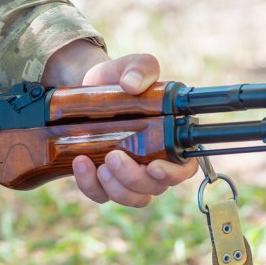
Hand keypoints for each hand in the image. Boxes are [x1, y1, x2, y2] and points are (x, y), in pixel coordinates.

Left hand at [43, 40, 197, 206]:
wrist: (86, 88)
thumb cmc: (119, 80)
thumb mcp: (132, 67)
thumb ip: (140, 69)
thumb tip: (132, 84)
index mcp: (169, 140)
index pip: (184, 168)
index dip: (173, 174)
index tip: (154, 166)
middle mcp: (152, 164)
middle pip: (154, 188)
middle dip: (133, 178)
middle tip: (114, 156)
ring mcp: (127, 176)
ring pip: (130, 197)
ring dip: (114, 186)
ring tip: (98, 162)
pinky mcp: (102, 180)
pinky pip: (100, 195)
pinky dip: (89, 184)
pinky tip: (80, 163)